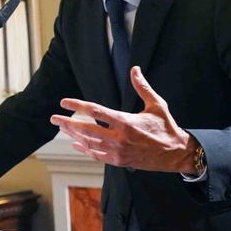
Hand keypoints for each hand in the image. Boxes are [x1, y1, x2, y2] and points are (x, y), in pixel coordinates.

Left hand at [50, 66, 196, 173]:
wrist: (176, 153)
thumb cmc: (166, 127)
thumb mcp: (157, 105)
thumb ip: (142, 87)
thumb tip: (134, 69)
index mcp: (126, 123)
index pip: (96, 111)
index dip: (77, 106)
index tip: (64, 102)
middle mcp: (119, 138)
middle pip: (86, 129)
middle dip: (68, 123)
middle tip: (54, 118)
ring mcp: (118, 152)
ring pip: (89, 143)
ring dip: (73, 135)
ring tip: (62, 127)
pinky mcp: (120, 161)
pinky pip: (97, 155)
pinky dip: (85, 149)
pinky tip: (76, 144)